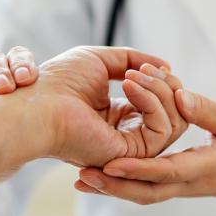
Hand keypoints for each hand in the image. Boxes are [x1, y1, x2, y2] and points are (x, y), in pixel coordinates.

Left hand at [25, 47, 186, 166]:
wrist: (39, 102)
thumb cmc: (59, 82)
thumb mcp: (101, 61)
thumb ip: (134, 60)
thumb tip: (166, 65)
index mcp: (120, 117)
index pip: (162, 104)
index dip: (164, 82)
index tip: (150, 66)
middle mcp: (128, 135)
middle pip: (175, 114)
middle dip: (167, 86)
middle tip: (145, 69)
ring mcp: (131, 148)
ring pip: (175, 123)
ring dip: (160, 91)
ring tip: (133, 76)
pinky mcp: (130, 155)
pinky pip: (162, 131)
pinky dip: (153, 103)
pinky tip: (130, 87)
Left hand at [76, 89, 215, 215]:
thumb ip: (209, 112)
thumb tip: (179, 98)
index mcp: (205, 168)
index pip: (168, 171)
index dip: (138, 170)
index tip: (110, 165)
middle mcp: (187, 183)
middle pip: (145, 192)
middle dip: (113, 187)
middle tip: (81, 176)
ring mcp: (179, 188)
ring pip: (141, 194)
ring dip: (111, 190)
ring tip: (79, 179)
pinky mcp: (173, 186)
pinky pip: (144, 188)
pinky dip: (120, 185)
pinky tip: (97, 176)